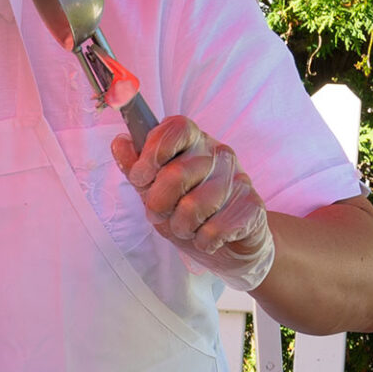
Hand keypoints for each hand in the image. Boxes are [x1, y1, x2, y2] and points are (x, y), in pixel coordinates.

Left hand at [112, 116, 276, 291]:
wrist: (230, 243)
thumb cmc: (188, 211)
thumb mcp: (155, 190)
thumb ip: (137, 168)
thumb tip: (120, 142)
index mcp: (193, 141)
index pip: (175, 128)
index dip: (152, 153)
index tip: (140, 177)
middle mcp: (218, 153)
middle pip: (176, 174)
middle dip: (158, 204)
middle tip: (159, 214)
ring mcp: (238, 178)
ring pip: (193, 206)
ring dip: (180, 227)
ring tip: (185, 227)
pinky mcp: (252, 206)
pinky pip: (214, 229)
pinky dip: (202, 241)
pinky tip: (207, 238)